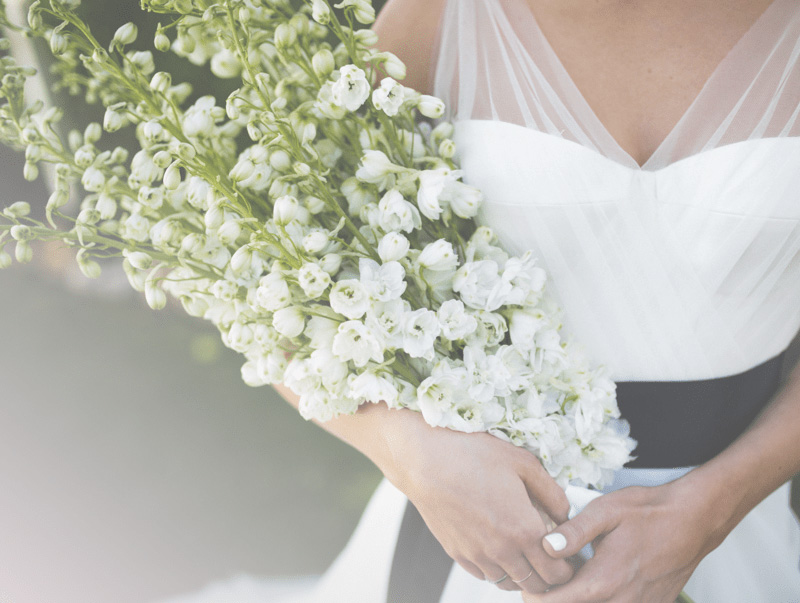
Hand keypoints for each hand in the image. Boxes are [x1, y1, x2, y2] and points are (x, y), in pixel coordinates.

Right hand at [379, 410, 574, 594]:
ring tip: (524, 554)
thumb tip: (567, 512)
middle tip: (551, 558)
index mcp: (524, 530)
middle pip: (535, 584)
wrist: (425, 461)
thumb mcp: (523, 463)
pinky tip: (498, 548)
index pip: (557, 571)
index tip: (569, 555)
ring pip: (508, 583)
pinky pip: (484, 574)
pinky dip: (495, 568)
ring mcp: (477, 555)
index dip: (568, 567)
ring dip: (521, 574)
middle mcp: (501, 551)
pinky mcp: (457, 553)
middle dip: (548, 576)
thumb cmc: (472, 455)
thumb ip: (552, 492)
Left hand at [522, 478, 722, 601]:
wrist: (694, 520)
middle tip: (544, 582)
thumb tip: (545, 546)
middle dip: (555, 600)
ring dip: (580, 601)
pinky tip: (596, 583)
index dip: (536, 598)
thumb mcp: (605, 512)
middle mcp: (621, 602)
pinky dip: (603, 601)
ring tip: (571, 581)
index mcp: (603, 582)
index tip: (527, 586)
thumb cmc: (648, 512)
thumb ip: (573, 533)